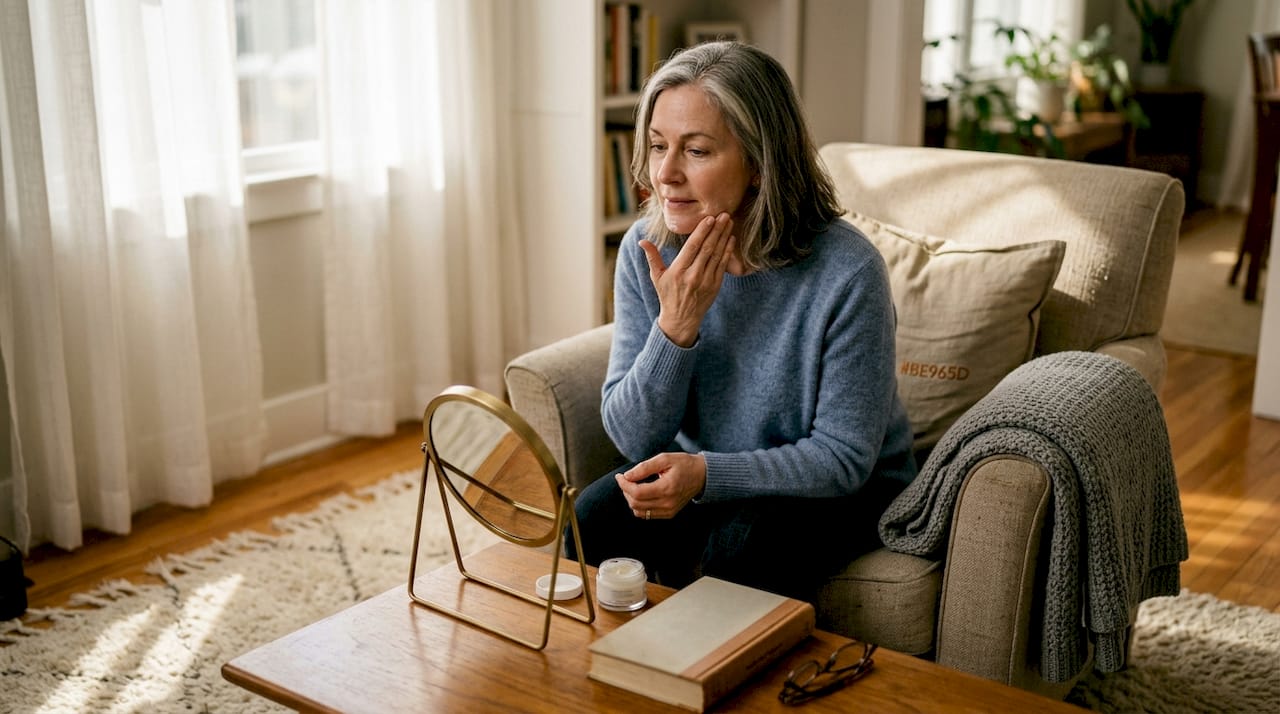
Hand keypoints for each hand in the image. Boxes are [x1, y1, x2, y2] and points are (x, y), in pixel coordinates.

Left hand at [615, 453, 706, 519]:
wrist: (702, 476)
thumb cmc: (684, 464)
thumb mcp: (664, 459)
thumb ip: (644, 468)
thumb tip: (627, 476)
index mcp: (667, 488)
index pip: (637, 493)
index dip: (624, 484)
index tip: (620, 476)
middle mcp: (668, 503)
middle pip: (636, 503)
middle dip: (626, 490)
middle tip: (626, 478)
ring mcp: (669, 511)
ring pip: (638, 511)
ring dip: (631, 499)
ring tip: (634, 485)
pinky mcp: (669, 514)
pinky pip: (646, 515)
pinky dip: (639, 505)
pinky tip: (642, 493)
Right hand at [640, 213, 734, 347]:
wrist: (681, 319)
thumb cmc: (667, 295)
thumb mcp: (657, 277)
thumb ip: (652, 257)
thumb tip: (642, 241)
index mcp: (678, 271)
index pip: (692, 247)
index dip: (701, 232)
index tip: (709, 218)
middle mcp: (693, 276)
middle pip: (707, 248)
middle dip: (716, 230)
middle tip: (723, 214)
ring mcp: (706, 281)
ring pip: (717, 255)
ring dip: (724, 237)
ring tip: (728, 222)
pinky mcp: (715, 286)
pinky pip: (722, 265)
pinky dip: (727, 251)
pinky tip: (730, 239)